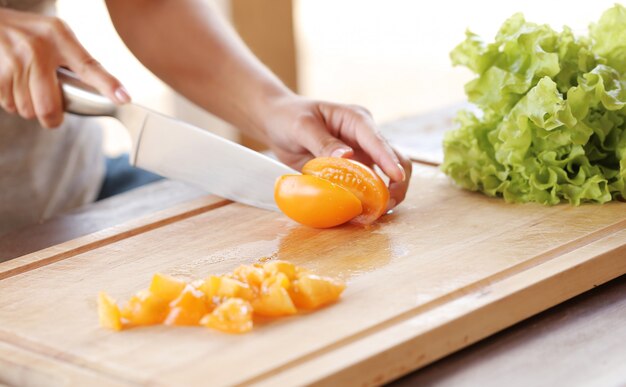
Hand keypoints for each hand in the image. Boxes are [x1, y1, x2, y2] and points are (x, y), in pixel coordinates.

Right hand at [0, 9, 128, 127]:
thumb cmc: (29, 33)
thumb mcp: (57, 35)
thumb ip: (75, 59)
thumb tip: (106, 92)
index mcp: (60, 37)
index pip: (89, 66)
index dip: (108, 85)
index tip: (124, 99)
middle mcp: (38, 48)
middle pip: (49, 106)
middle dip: (52, 118)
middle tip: (52, 116)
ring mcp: (16, 59)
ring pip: (28, 109)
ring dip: (30, 109)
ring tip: (29, 91)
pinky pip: (10, 104)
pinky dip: (13, 104)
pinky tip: (14, 88)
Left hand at [260, 95, 411, 209]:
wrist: (278, 123)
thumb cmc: (289, 117)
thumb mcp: (302, 126)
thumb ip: (323, 141)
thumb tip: (346, 156)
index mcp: (356, 120)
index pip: (377, 140)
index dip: (389, 159)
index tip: (397, 177)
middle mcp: (365, 138)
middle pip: (394, 158)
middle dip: (398, 182)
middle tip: (387, 204)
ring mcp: (361, 155)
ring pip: (386, 175)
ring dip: (387, 194)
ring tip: (378, 213)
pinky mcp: (354, 171)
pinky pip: (368, 186)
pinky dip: (370, 200)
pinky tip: (364, 213)